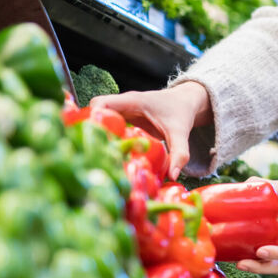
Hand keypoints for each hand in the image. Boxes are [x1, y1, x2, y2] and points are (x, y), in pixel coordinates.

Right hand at [90, 81, 212, 179]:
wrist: (186, 102)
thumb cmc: (182, 112)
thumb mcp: (181, 133)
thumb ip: (179, 153)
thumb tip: (172, 176)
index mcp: (132, 101)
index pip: (101, 103)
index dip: (92, 118)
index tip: (93, 137)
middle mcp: (123, 104)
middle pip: (95, 113)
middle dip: (91, 130)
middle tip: (95, 152)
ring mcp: (122, 112)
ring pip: (99, 120)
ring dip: (97, 135)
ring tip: (100, 156)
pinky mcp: (124, 120)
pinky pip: (108, 126)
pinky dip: (107, 137)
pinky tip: (111, 154)